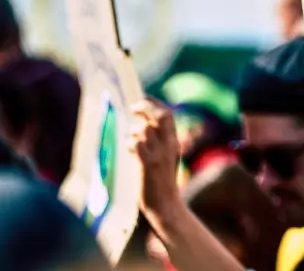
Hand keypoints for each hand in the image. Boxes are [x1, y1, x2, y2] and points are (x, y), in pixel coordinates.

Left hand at [130, 99, 181, 218]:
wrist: (166, 205)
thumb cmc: (162, 182)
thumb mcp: (166, 158)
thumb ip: (158, 142)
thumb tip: (142, 127)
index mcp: (173, 142)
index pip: (168, 115)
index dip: (154, 104)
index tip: (143, 99)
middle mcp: (169, 145)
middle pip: (161, 116)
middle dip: (146, 107)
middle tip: (134, 108)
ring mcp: (159, 155)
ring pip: (146, 130)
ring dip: (134, 130)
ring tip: (131, 138)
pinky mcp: (148, 164)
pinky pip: (137, 145)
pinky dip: (130, 143)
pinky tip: (129, 149)